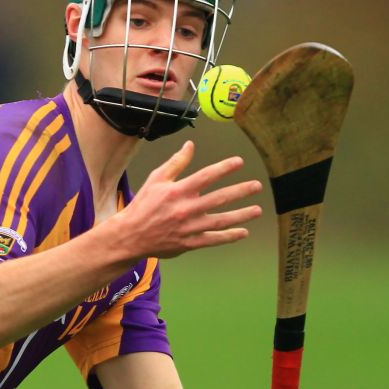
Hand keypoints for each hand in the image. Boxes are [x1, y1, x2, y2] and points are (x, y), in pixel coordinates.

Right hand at [115, 140, 262, 259]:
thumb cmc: (143, 205)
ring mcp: (189, 228)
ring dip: (241, 215)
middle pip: (219, 198)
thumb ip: (176, 163)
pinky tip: (243, 232)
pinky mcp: (189, 243)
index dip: (224, 168)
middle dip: (240, 191)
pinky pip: (213, 240)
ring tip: (257, 210)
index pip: (206, 176)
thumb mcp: (156, 180)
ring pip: (220, 221)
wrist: (130, 235)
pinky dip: (229, 237)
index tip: (239, 162)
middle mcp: (185, 209)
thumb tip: (190, 145)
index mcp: (177, 191)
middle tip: (257, 186)